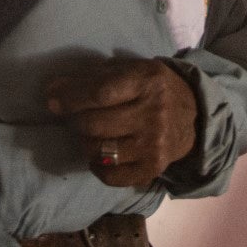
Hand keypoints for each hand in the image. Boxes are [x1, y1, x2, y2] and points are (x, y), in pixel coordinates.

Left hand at [45, 59, 197, 186]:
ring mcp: (154, 145)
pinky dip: (97, 166)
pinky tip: (100, 155)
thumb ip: (92, 76)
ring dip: (84, 142)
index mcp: (147, 82)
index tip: (52, 101)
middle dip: (75, 120)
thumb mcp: (130, 70)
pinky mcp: (153, 168)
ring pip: (98, 151)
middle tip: (74, 117)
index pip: (100, 94)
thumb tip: (53, 90)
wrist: (194, 115)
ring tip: (89, 134)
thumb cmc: (152, 88)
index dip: (71, 98)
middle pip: (94, 124)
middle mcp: (154, 114)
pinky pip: (110, 176)